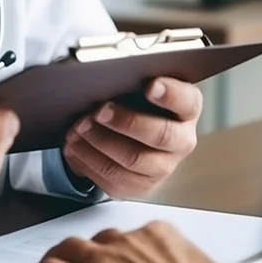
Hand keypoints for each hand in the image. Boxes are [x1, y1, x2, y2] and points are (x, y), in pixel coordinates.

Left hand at [63, 78, 200, 197]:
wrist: (138, 138)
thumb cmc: (139, 105)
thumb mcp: (141, 87)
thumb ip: (133, 81)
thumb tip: (105, 76)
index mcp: (187, 110)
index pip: (187, 101)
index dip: (170, 94)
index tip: (150, 85)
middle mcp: (181, 141)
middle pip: (161, 135)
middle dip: (126, 122)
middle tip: (99, 111)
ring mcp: (164, 167)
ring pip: (134, 160)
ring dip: (100, 143)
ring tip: (78, 129)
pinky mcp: (142, 186)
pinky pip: (115, 179)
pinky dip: (89, 161)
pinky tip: (75, 147)